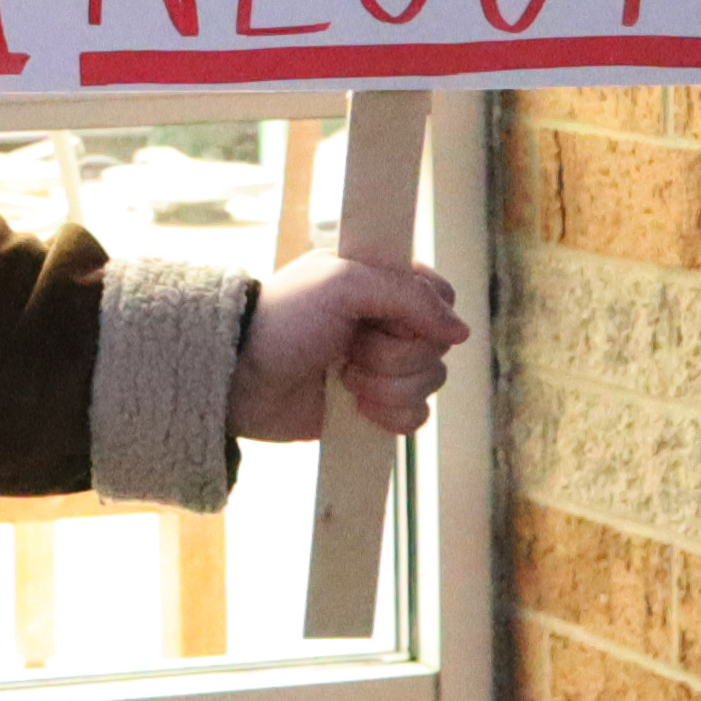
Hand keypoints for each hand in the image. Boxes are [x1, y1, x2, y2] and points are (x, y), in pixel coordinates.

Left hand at [229, 251, 469, 442]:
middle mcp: (387, 324)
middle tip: (349, 349)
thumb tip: (461, 331)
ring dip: (386, 385)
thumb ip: (406, 295)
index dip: (424, 314)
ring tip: (343, 377)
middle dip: (394, 355)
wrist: (239, 378)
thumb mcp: (341, 284)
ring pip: (431, 382)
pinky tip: (355, 406)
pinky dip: (388, 415)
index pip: (442, 297)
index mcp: (381, 284)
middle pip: (439, 345)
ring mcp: (382, 367)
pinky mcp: (375, 406)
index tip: (385, 318)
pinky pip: (416, 416)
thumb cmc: (282, 322)